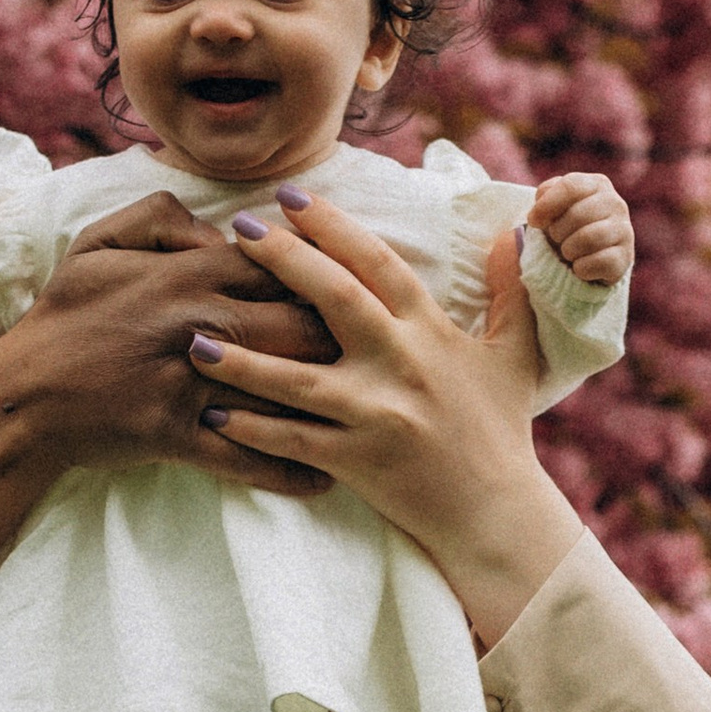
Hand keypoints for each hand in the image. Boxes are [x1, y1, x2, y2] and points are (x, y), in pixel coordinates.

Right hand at [0, 195, 340, 499]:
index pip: (285, 265)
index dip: (325, 276)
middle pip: (304, 327)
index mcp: (190, 273)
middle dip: (349, 342)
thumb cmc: (67, 315)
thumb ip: (163, 216)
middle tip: (377, 358)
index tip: (354, 293)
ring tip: (371, 418)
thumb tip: (222, 228)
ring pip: (284, 393)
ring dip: (333, 407)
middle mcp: (200, 324)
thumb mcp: (100, 241)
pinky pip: (246, 459)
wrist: (23, 394)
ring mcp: (190, 384)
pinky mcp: (177, 436)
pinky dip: (289, 474)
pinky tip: (324, 482)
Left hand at [185, 193, 585, 641]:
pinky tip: (210, 413)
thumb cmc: (500, 431)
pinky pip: (292, 442)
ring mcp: (375, 415)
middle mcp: (400, 365)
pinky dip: (251, 430)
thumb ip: (511, 292)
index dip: (333, 226)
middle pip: (334, 299)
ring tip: (194, 336)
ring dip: (242, 357)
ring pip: (297, 377)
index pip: (378, 263)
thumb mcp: (516, 355)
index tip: (292, 197)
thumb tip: (515, 233)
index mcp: (431, 331)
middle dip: (283, 259)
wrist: (496, 514)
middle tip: (237, 229)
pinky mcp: (356, 461)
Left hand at [531, 169, 633, 292]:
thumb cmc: (566, 225)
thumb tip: (537, 215)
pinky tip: (580, 267)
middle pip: (577, 215)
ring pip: (588, 238)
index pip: (570, 186)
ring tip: (568, 252)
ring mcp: (624, 230)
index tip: (533, 221)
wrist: (587, 255)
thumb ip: (545, 197)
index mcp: (597, 184)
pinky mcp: (625, 257)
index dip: (547, 205)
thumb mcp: (553, 205)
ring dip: (568, 250)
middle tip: (557, 239)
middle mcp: (616, 203)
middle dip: (558, 232)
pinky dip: (581, 268)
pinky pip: (598, 262)